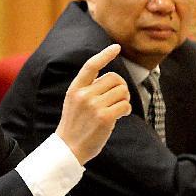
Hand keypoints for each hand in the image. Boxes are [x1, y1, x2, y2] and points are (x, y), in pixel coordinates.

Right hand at [55, 44, 130, 163]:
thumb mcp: (74, 102)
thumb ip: (88, 89)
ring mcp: (94, 106)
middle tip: (120, 97)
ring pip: (122, 91)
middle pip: (115, 78)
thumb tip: (112, 79)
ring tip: (118, 108)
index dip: (105, 54)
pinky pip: (125, 105)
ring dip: (125, 99)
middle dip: (121, 87)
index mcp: (75, 89)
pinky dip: (127, 109)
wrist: (69, 148)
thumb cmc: (75, 125)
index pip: (91, 65)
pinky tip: (121, 115)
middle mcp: (84, 95)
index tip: (116, 47)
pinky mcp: (104, 117)